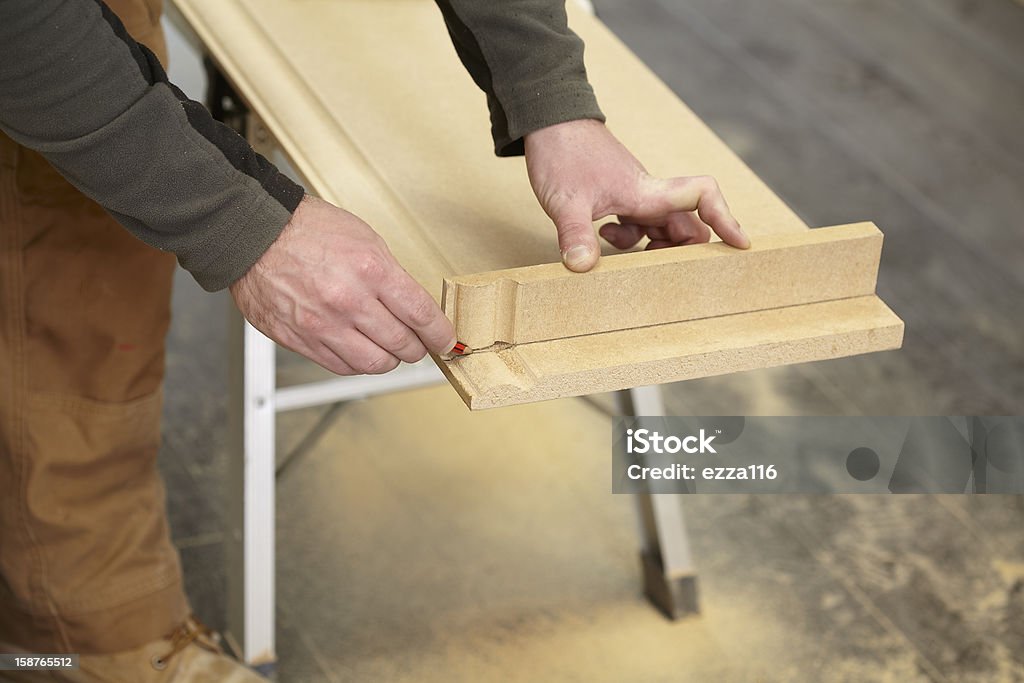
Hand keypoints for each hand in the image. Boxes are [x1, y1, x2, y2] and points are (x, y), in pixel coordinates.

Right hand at [230, 195, 455, 374]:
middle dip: (417, 349)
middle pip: (402, 344)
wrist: (254, 234)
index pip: (420, 314)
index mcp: (371, 269)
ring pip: (374, 363)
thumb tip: (412, 307)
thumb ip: (390, 276)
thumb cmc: (307, 230)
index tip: (446, 340)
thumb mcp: (364, 238)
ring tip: (388, 349)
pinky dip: (357, 363)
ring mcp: (323, 324)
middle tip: (417, 344)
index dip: (440, 334)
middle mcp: (348, 300)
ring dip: (388, 360)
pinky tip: (359, 349)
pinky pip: (341, 366)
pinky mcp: (301, 339)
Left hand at [524, 119, 749, 271]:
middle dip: (682, 251)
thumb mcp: (565, 202)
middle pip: (686, 224)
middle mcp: (648, 193)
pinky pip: (639, 224)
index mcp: (647, 191)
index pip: (703, 197)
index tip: (739, 244)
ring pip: (662, 228)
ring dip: (653, 248)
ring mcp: (634, 196)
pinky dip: (630, 239)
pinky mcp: (618, 198)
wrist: (549, 120)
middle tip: (659, 272)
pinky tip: (602, 238)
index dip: (726, 218)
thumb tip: (583, 267)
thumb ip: (575, 235)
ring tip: (622, 256)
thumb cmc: (563, 154)